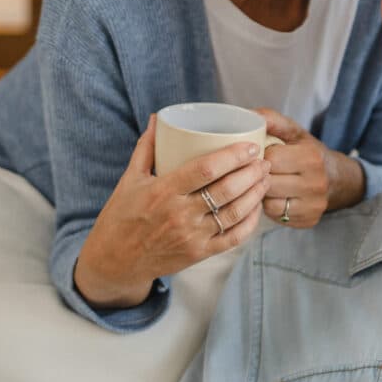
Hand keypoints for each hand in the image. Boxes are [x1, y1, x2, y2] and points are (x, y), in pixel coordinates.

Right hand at [74, 115, 271, 308]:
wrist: (115, 261)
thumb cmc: (121, 216)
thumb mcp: (129, 179)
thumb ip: (146, 148)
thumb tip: (159, 119)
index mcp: (163, 191)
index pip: (205, 169)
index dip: (232, 156)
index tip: (250, 147)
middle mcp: (180, 214)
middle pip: (226, 190)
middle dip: (251, 173)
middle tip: (264, 161)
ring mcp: (192, 236)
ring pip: (234, 213)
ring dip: (255, 194)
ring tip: (265, 179)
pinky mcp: (200, 254)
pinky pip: (233, 237)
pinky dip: (250, 222)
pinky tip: (257, 207)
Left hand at [258, 109, 364, 228]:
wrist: (338, 178)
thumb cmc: (309, 152)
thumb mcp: (295, 132)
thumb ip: (272, 120)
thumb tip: (249, 115)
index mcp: (311, 157)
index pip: (270, 158)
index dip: (260, 156)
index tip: (260, 155)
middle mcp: (316, 183)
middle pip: (269, 183)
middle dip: (259, 177)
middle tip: (259, 171)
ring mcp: (314, 205)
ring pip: (270, 205)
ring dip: (263, 195)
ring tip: (267, 185)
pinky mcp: (309, 220)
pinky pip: (278, 218)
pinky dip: (272, 208)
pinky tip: (276, 198)